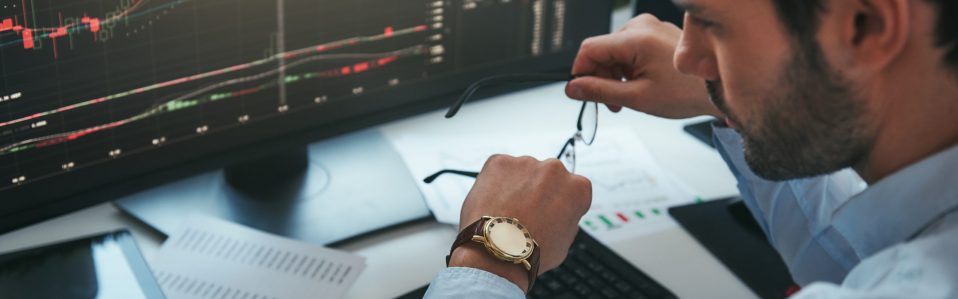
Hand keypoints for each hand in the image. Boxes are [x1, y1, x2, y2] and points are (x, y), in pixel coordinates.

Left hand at [448, 155, 591, 291]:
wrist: (496, 250)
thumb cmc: (531, 253)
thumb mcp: (564, 242)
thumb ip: (566, 220)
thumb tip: (559, 215)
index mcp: (578, 187)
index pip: (572, 189)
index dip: (559, 203)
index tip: (549, 214)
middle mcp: (555, 168)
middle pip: (547, 177)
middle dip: (538, 191)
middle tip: (525, 213)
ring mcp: (526, 162)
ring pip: (522, 172)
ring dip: (517, 186)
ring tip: (505, 211)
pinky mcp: (499, 161)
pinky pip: (499, 170)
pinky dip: (495, 182)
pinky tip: (493, 203)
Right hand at [565, 14, 721, 118]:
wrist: (715, 89)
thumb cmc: (685, 93)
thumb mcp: (637, 97)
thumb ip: (600, 91)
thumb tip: (573, 88)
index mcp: (637, 38)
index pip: (589, 48)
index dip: (580, 72)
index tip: (581, 92)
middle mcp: (641, 26)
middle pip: (601, 51)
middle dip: (600, 78)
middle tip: (610, 104)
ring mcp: (649, 28)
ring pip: (613, 52)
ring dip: (613, 76)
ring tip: (625, 98)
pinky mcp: (654, 34)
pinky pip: (627, 49)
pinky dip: (625, 69)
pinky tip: (636, 85)